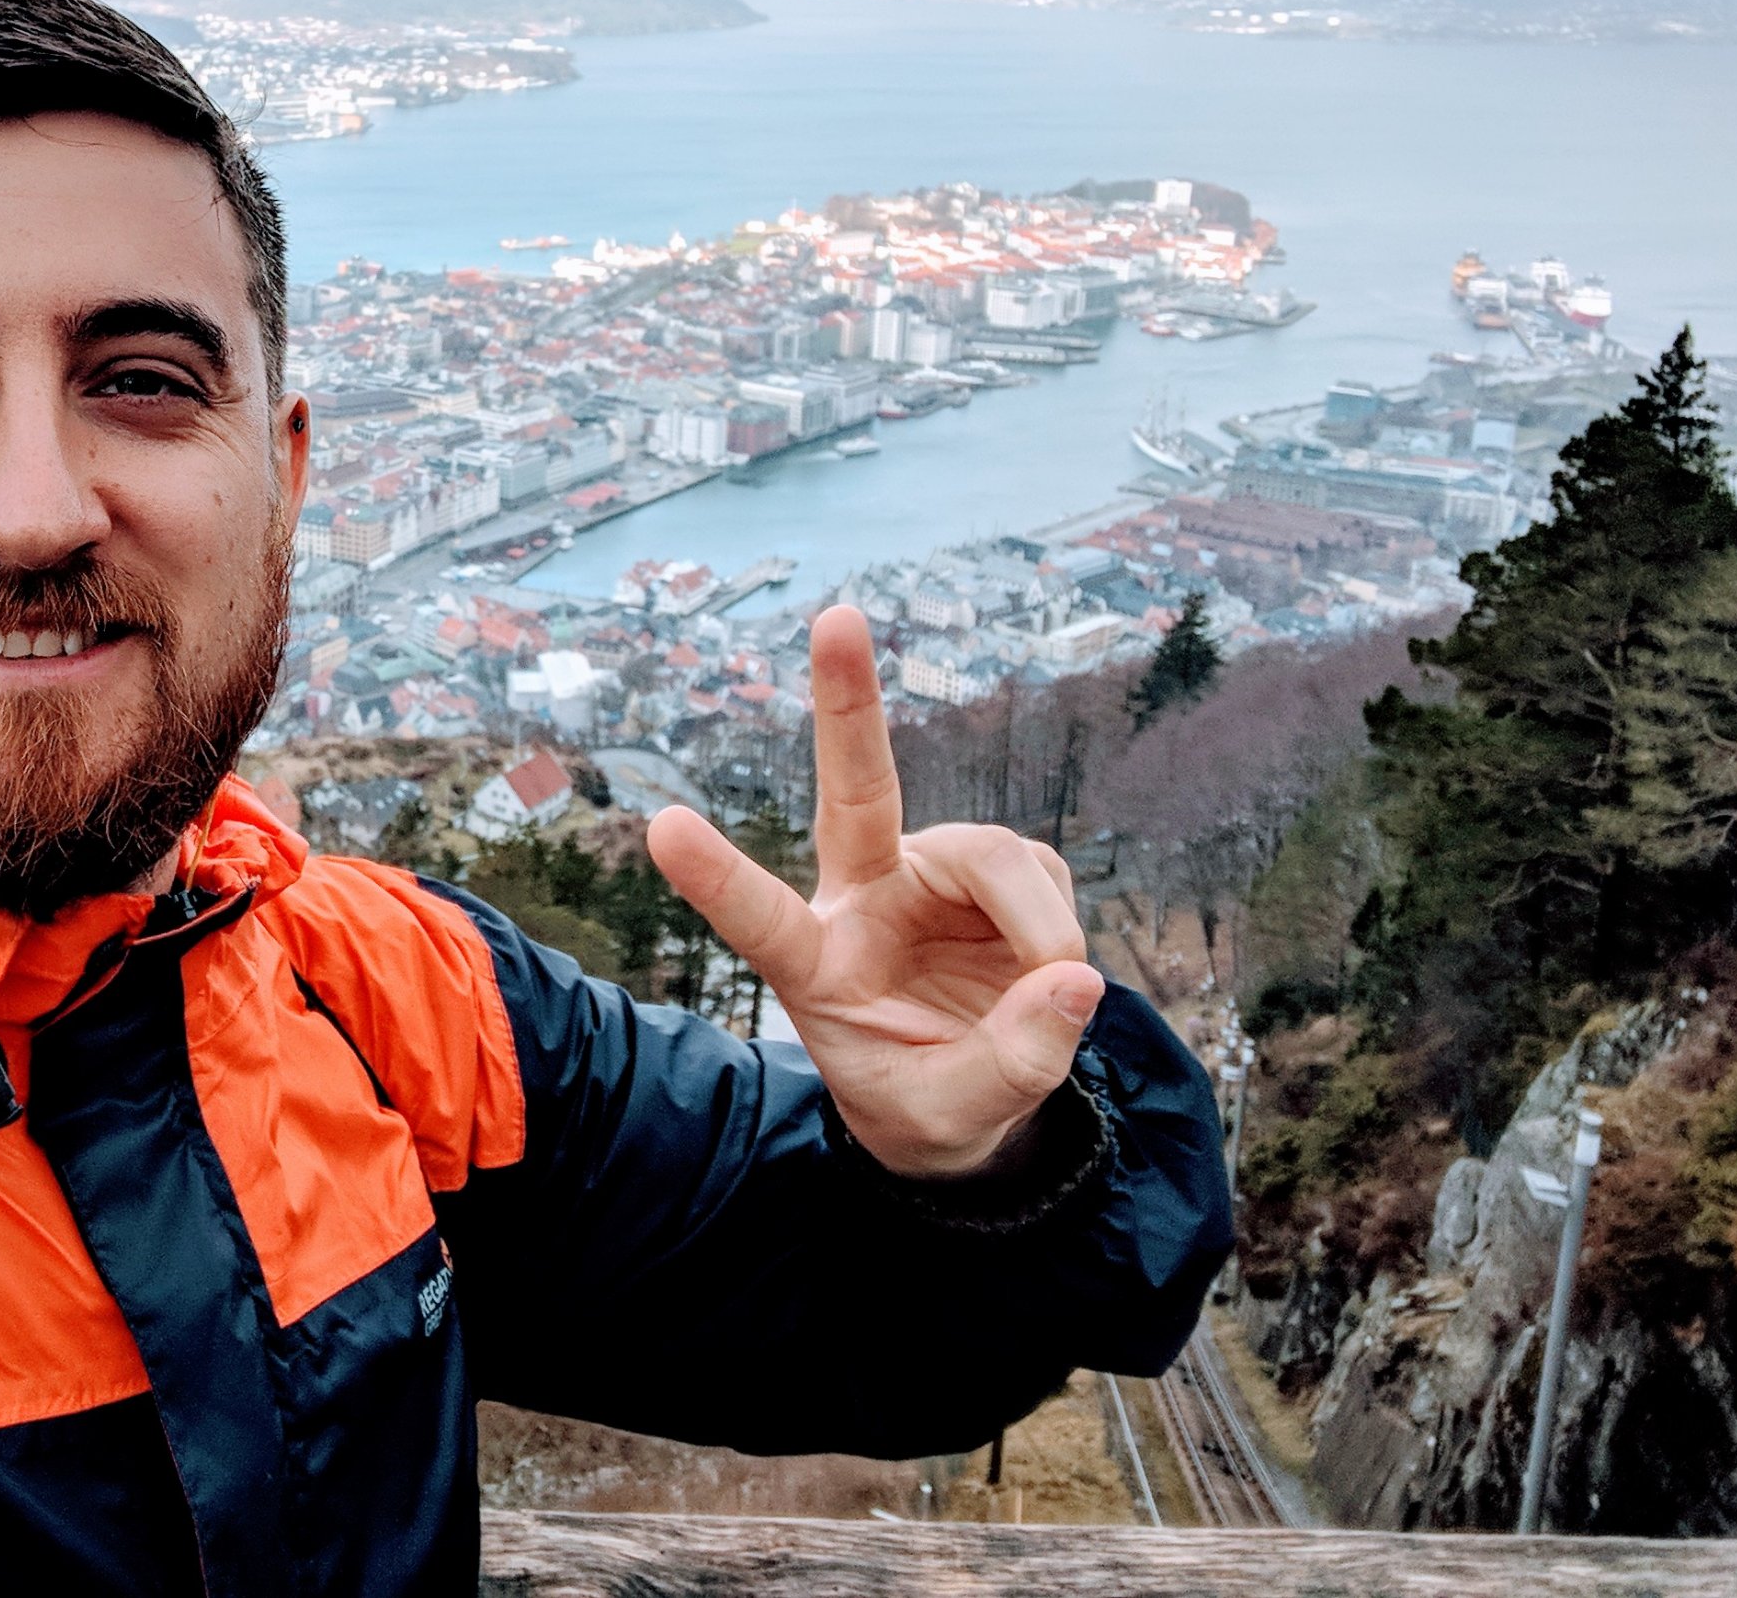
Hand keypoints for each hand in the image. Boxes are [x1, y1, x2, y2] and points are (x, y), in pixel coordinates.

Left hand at [646, 605, 1104, 1178]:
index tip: (661, 825)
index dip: (715, 877)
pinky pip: (1042, 875)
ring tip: (1053, 986)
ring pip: (995, 855)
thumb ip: (1010, 1063)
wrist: (967, 1097)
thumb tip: (1075, 979)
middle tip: (838, 615)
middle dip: (848, 702)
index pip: (759, 920)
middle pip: (857, 793)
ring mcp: (928, 873)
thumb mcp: (950, 1121)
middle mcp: (863, 898)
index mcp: (815, 964)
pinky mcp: (989, 870)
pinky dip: (1058, 927)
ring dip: (1040, 923)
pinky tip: (1047, 968)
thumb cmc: (924, 1104)